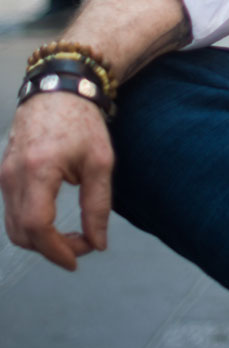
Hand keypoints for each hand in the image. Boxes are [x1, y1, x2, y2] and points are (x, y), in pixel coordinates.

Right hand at [0, 92, 113, 270]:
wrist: (58, 89)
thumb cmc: (83, 122)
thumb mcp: (100, 162)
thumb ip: (98, 205)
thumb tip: (98, 244)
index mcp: (38, 169)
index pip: (37, 226)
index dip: (56, 250)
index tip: (78, 258)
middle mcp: (13, 175)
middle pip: (21, 233)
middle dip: (51, 249)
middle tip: (82, 245)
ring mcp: (4, 175)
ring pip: (13, 226)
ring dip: (40, 241)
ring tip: (71, 237)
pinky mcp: (4, 174)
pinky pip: (12, 212)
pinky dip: (31, 226)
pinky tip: (53, 224)